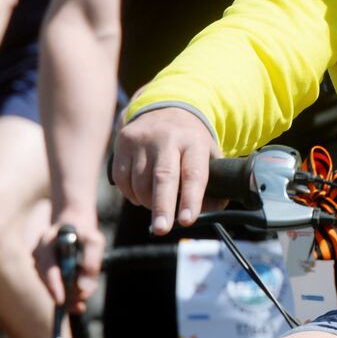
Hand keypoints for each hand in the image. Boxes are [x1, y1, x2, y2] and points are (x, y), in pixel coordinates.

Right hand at [35, 213, 105, 313]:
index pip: (47, 269)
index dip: (54, 287)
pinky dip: (67, 292)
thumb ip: (91, 262)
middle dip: (65, 295)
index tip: (62, 301)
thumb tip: (83, 289)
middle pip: (48, 282)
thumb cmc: (85, 230)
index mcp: (45, 244)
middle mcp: (38, 255)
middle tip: (81, 305)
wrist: (74, 221)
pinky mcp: (45, 271)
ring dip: (68, 294)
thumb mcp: (95, 241)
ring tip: (83, 298)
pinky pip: (55, 285)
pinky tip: (79, 298)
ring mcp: (39, 264)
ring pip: (53, 286)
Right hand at [111, 107, 219, 234]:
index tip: (187, 220)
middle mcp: (167, 138)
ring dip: (148, 203)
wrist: (163, 108)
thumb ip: (213, 183)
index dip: (191, 198)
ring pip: (140, 182)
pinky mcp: (123, 142)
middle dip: (162, 206)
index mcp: (193, 141)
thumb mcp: (208, 154)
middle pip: (163, 177)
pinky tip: (141, 193)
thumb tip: (210, 213)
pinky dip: (131, 194)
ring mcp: (143, 139)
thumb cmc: (189, 141)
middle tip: (162, 229)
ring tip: (158, 206)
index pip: (193, 173)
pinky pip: (123, 179)